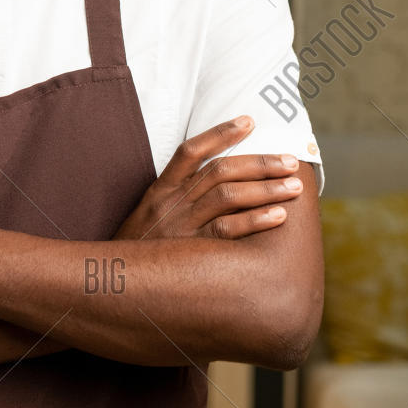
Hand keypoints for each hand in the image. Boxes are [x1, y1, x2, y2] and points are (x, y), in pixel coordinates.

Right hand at [114, 116, 304, 241]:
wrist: (113, 285)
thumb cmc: (139, 253)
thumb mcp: (149, 218)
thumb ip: (176, 200)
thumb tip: (218, 186)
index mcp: (160, 190)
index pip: (191, 151)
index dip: (220, 133)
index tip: (249, 121)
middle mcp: (170, 202)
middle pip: (219, 170)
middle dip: (259, 163)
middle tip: (291, 161)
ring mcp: (180, 226)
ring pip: (227, 196)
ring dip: (265, 188)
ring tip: (294, 186)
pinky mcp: (190, 251)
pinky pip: (227, 230)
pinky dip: (256, 220)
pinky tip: (279, 215)